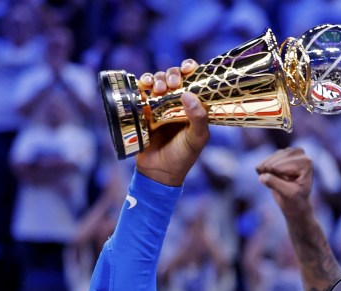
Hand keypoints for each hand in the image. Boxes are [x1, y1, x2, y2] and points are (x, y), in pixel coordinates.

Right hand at [135, 60, 208, 186]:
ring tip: (157, 89)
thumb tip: (188, 94)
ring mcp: (160, 105)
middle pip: (175, 77)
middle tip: (170, 84)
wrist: (159, 172)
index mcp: (195, 107)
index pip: (195, 81)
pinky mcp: (144, 110)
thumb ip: (198, 119)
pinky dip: (142, 82)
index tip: (187, 68)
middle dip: (172, 74)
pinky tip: (144, 85)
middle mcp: (178, 103)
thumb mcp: (196, 139)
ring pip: (158, 80)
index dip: (191, 69)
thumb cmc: (182, 157)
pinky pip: (142, 90)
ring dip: (157, 78)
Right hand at [256, 147, 313, 215]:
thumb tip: (261, 176)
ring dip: (268, 176)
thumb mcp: (288, 194)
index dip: (279, 180)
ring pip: (265, 164)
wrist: (297, 202)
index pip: (277, 167)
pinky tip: (275, 179)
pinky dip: (264, 174)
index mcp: (305, 161)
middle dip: (273, 177)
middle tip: (286, 185)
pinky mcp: (278, 155)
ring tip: (281, 183)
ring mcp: (287, 152)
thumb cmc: (297, 198)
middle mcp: (298, 152)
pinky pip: (261, 164)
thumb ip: (275, 184)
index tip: (292, 186)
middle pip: (271, 164)